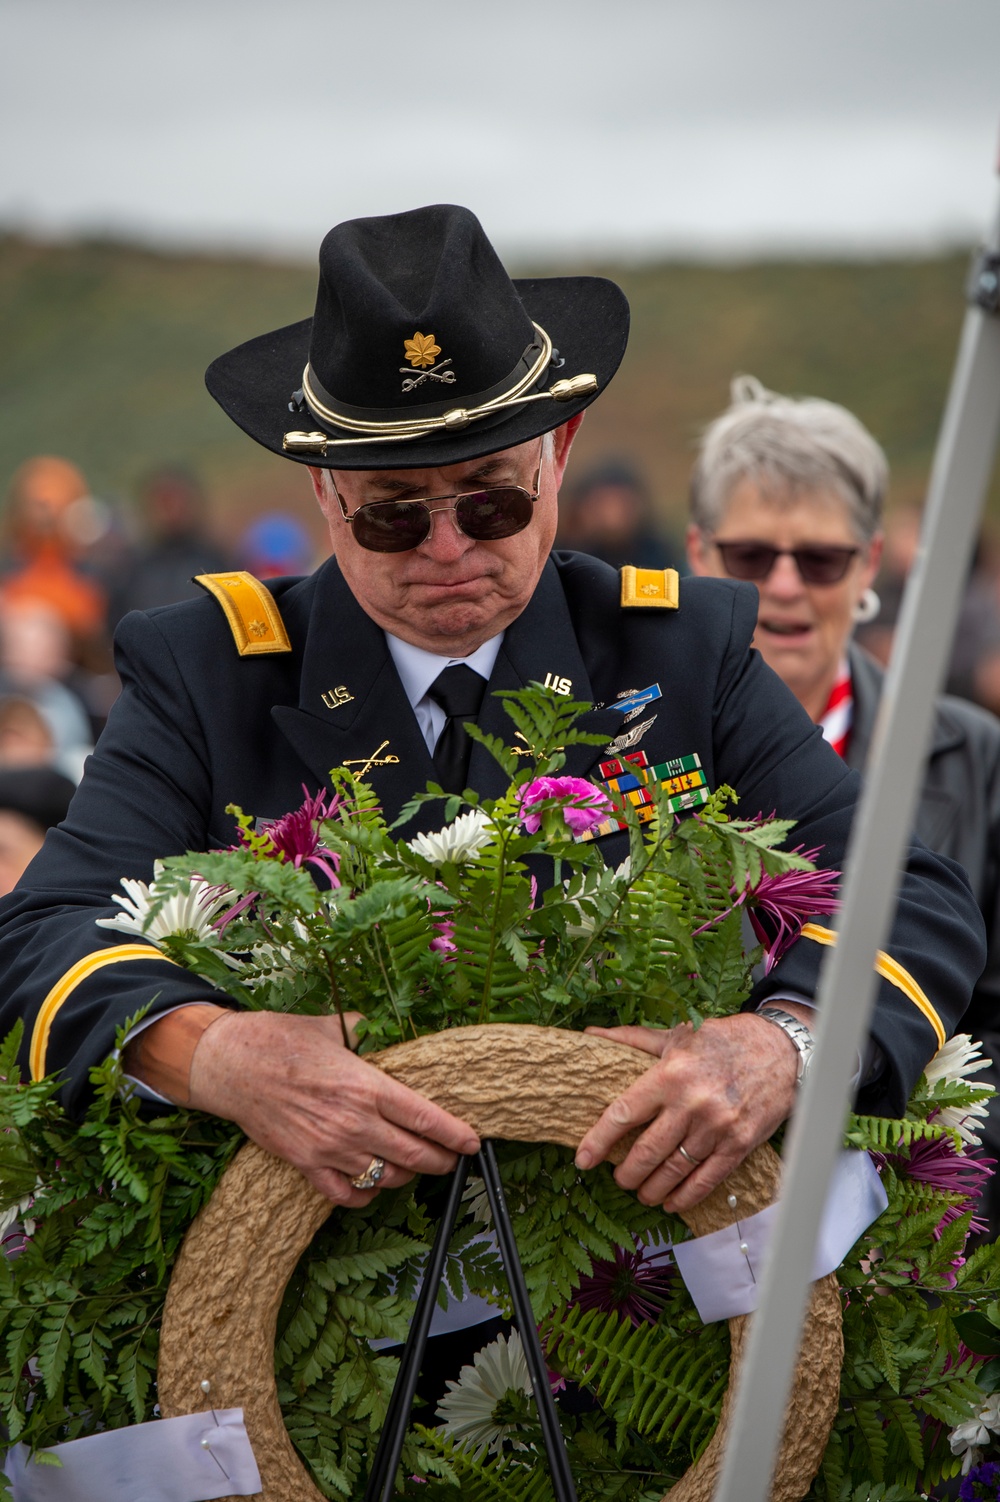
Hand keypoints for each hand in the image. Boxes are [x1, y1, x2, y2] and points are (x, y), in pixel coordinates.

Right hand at [137, 1007, 479, 1205]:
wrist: (231, 1065)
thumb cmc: (281, 1039)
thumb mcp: (333, 1024)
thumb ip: (366, 1031)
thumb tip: (386, 1033)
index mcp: (366, 1085)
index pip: (425, 1118)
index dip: (455, 1135)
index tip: (472, 1142)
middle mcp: (353, 1121)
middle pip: (414, 1155)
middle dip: (440, 1160)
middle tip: (450, 1157)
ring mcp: (329, 1148)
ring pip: (386, 1177)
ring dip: (405, 1175)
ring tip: (412, 1165)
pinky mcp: (305, 1164)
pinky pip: (346, 1194)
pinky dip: (365, 1194)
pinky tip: (373, 1184)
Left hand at [574, 1010, 804, 1211]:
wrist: (780, 1050)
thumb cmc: (722, 1041)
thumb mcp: (677, 1036)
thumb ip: (632, 1040)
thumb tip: (590, 1036)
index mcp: (670, 1074)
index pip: (624, 1113)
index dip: (598, 1140)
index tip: (582, 1158)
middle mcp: (691, 1103)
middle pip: (647, 1150)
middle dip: (626, 1173)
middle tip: (618, 1179)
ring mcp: (717, 1127)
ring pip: (674, 1170)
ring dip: (652, 1188)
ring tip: (641, 1193)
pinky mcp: (739, 1144)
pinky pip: (706, 1180)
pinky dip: (686, 1197)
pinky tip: (671, 1202)